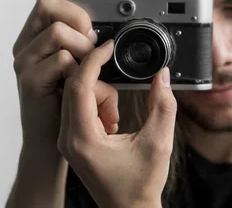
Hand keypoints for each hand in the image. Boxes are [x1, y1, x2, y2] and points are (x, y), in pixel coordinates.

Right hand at [12, 0, 112, 149]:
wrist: (53, 138)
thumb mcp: (81, 63)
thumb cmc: (70, 99)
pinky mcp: (29, 80)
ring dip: (83, 45)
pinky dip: (78, 67)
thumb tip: (106, 29)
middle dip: (78, 14)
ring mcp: (25, 60)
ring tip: (88, 63)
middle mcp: (26, 42)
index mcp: (38, 32)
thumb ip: (86, 42)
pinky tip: (80, 80)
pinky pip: (60, 60)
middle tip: (92, 36)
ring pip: (57, 32)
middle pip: (48, 4)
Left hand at [58, 40, 176, 207]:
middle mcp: (68, 138)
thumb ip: (163, 104)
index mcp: (82, 138)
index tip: (109, 46)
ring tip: (117, 121)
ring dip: (101, 96)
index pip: (80, 85)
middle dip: (101, 82)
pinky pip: (80, 105)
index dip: (95, 60)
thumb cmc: (140, 184)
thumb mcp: (159, 142)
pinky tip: (112, 122)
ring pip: (77, 94)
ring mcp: (68, 139)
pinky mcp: (73, 138)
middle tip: (120, 99)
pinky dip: (98, 104)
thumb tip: (162, 75)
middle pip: (75, 86)